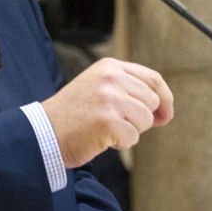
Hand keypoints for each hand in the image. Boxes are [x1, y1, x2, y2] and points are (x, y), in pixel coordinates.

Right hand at [41, 58, 172, 167]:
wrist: (45, 131)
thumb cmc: (73, 114)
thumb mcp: (100, 88)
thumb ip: (130, 91)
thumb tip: (166, 112)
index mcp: (110, 67)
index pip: (153, 78)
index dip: (165, 98)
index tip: (166, 114)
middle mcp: (111, 78)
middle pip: (152, 101)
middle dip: (141, 118)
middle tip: (117, 123)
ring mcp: (110, 99)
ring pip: (145, 120)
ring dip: (130, 130)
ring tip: (106, 128)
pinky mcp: (108, 121)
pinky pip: (132, 137)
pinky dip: (120, 143)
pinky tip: (101, 137)